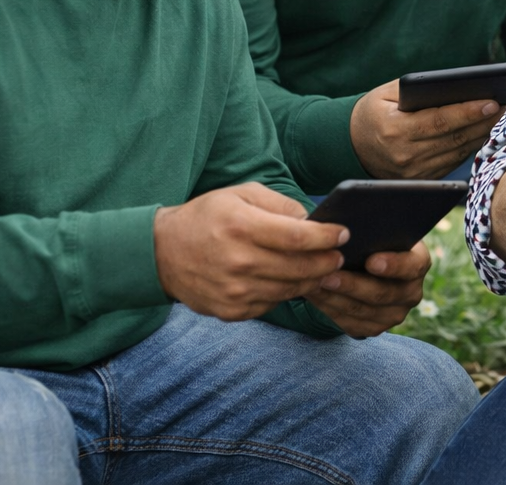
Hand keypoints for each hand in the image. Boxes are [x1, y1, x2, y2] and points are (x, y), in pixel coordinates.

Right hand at [153, 183, 347, 321]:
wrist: (161, 253)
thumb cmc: (207, 216)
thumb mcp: (241, 194)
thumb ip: (279, 204)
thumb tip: (312, 220)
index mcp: (242, 226)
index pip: (299, 238)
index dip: (327, 237)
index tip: (344, 234)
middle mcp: (239, 262)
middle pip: (301, 268)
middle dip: (327, 261)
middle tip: (340, 255)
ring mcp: (234, 291)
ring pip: (291, 290)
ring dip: (312, 280)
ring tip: (324, 269)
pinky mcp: (232, 311)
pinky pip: (273, 304)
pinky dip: (287, 293)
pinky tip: (293, 281)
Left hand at [303, 242, 430, 337]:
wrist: (371, 263)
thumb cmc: (373, 239)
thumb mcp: (379, 230)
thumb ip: (371, 230)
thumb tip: (346, 226)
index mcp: (419, 263)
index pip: (412, 266)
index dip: (393, 265)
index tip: (371, 260)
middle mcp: (411, 292)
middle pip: (382, 293)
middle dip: (352, 284)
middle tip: (327, 274)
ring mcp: (394, 314)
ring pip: (362, 311)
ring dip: (334, 298)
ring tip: (313, 284)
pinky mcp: (375, 328)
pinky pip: (350, 324)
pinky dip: (330, 310)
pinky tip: (314, 296)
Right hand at [349, 78, 502, 178]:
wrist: (351, 147)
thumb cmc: (373, 113)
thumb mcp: (385, 95)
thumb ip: (415, 90)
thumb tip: (455, 86)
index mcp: (394, 130)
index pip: (439, 121)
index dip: (467, 112)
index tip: (492, 101)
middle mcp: (405, 155)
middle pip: (454, 138)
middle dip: (484, 121)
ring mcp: (414, 172)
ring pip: (458, 151)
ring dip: (483, 134)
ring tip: (505, 117)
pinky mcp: (423, 180)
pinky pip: (454, 162)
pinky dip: (472, 146)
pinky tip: (487, 132)